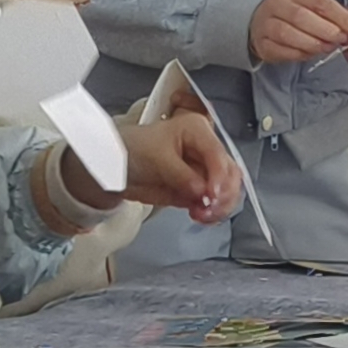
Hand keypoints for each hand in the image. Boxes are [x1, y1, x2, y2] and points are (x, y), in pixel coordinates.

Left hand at [77, 112, 244, 224]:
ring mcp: (204, 171)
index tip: (212, 196)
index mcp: (198, 130)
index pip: (218, 154)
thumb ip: (182, 176)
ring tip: (201, 215)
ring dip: (220, 206)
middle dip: (223, 193)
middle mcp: (206, 150)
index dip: (219, 177)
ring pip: (227, 190)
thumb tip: (202, 192)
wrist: (117, 168)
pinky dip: (212, 214)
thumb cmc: (134, 150)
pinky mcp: (199, 191)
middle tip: (208, 208)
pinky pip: (215, 204)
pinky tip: (200, 217)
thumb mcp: (157, 158)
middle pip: (230, 173)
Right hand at [250, 0, 347, 64]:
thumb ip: (332, 16)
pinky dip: (299, 54)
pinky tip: (311, 54)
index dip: (343, 18)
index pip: (321, 2)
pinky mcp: (262, 43)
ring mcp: (265, 23)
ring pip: (288, 34)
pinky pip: (281, 50)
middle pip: (302, 16)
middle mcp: (276, 3)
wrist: (260, 20)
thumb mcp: (312, 6)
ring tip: (328, 48)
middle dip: (327, 30)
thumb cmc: (294, 13)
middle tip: (342, 40)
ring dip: (313, 43)